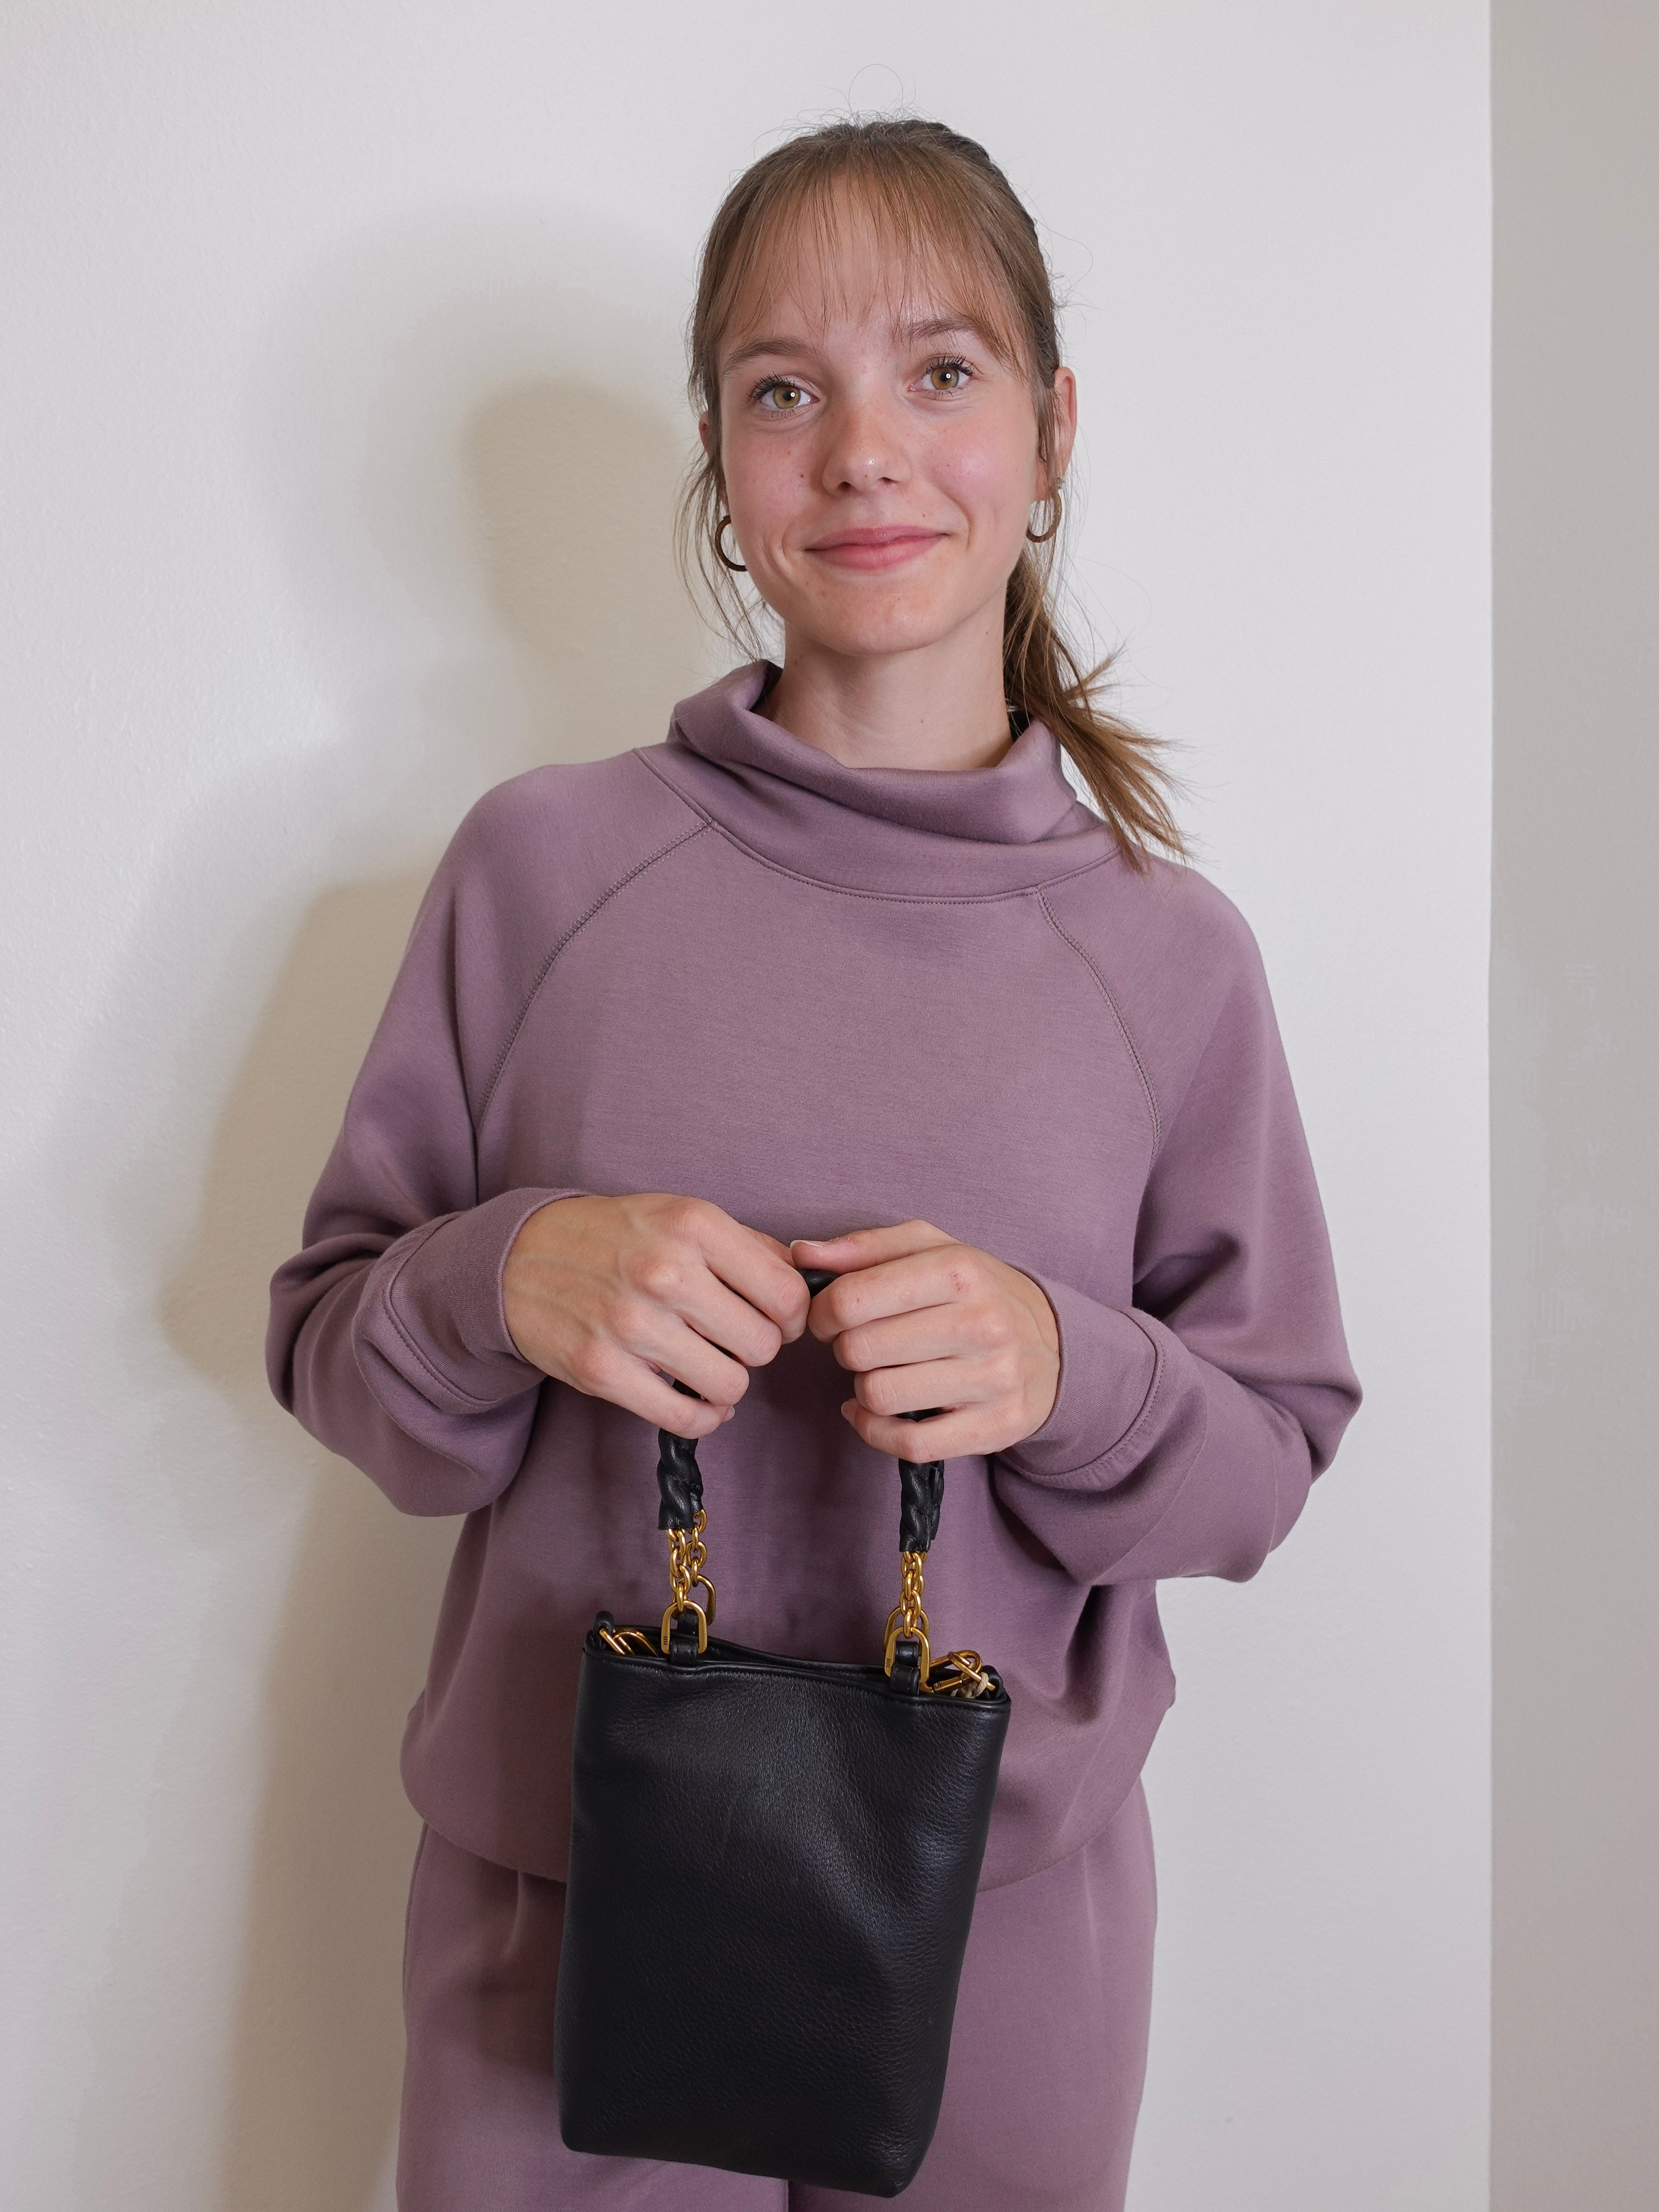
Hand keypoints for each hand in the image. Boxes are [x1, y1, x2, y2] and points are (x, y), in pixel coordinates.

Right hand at [503, 1194, 809, 1437]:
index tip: (775, 1319)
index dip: (791, 1315)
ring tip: (708, 1364)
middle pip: (762, 1343)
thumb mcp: (679, 1214)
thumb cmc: (612, 1237)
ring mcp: (632, 1325)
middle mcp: (666, 1272)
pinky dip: (703, 1417)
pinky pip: (685, 1417)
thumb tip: (805, 1279)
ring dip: (727, 1382)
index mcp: (694, 1225)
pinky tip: (697, 1401)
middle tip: (733, 1340)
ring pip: (730, 1384)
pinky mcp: (603, 1371)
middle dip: (756, 1348)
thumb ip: (747, 1245)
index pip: (786, 1292)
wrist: (518, 1258)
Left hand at [789, 1220, 1059, 1461]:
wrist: (1055, 1346)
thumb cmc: (976, 1292)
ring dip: (864, 1388)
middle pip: (860, 1349)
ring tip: (882, 1372)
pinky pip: (909, 1444)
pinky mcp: (997, 1427)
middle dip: (846, 1348)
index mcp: (960, 1270)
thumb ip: (864, 1248)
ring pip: (880, 1396)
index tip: (829, 1317)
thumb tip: (801, 1253)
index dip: (822, 1311)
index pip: (852, 1298)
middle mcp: (982, 1323)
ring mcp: (993, 1379)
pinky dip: (876, 1431)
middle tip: (861, 1344)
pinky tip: (877, 1413)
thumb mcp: (931, 1249)